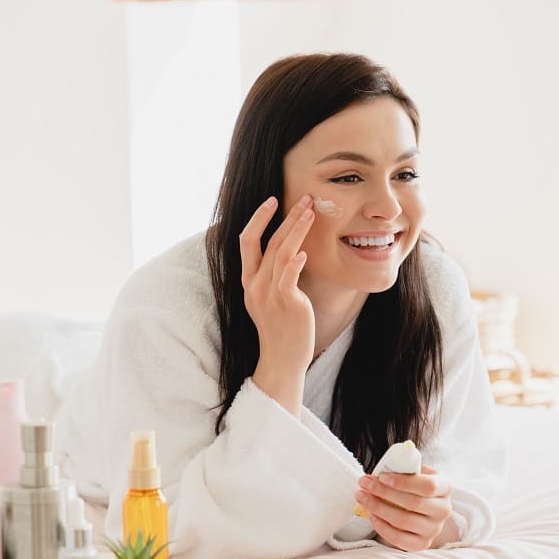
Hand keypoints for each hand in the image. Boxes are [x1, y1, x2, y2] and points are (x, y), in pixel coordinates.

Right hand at [240, 195, 315, 413]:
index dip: (259, 218)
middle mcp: (254, 284)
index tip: (273, 201)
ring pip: (280, 251)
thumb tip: (293, 252)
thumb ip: (276, 276)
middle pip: (266, 241)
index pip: (247, 241)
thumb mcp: (272, 299)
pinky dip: (296, 259)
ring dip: (296, 229)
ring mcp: (268, 293)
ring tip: (311, 212)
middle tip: (304, 198)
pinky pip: (289, 274)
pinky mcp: (286, 302)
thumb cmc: (282, 329)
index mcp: (248, 281)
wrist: (283, 359)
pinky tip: (306, 250)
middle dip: (286, 217)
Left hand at [354, 465, 457, 550]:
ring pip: (404, 521)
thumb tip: (376, 474)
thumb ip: (403, 469)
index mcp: (445, 487)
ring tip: (362, 497)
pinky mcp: (422, 543)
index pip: (428, 486)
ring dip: (378, 508)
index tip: (382, 477)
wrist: (424, 508)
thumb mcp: (416, 472)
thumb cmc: (416, 486)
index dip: (403, 482)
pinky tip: (371, 514)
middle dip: (384, 493)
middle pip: (413, 503)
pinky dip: (382, 527)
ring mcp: (434, 529)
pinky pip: (399, 539)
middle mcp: (443, 510)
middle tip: (364, 484)